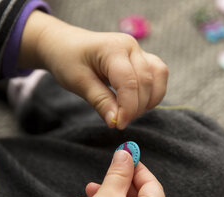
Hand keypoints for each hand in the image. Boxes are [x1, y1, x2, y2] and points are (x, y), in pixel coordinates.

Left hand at [19, 11, 168, 128]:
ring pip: (159, 77)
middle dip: (136, 107)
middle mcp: (131, 46)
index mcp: (113, 48)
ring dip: (148, 100)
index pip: (130, 82)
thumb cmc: (68, 60)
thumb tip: (116, 122)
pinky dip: (152, 93)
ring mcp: (139, 51)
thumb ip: (100, 101)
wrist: (65, 44)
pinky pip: (157, 76)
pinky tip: (136, 104)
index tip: (119, 125)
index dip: (128, 108)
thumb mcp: (78, 82)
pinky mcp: (142, 58)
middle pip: (146, 82)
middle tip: (119, 121)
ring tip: (128, 112)